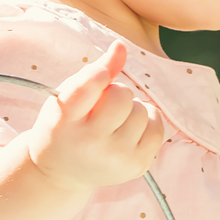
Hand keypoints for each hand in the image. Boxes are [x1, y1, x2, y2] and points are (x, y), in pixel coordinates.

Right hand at [28, 40, 163, 191]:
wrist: (62, 172)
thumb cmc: (64, 127)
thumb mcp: (66, 98)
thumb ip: (93, 73)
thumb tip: (121, 46)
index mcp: (65, 121)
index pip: (85, 89)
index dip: (98, 74)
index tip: (102, 72)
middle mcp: (91, 143)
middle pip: (122, 95)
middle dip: (116, 95)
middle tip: (101, 111)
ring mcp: (117, 158)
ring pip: (142, 111)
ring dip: (132, 110)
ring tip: (114, 124)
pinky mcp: (138, 167)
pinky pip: (158, 128)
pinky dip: (148, 123)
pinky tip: (130, 131)